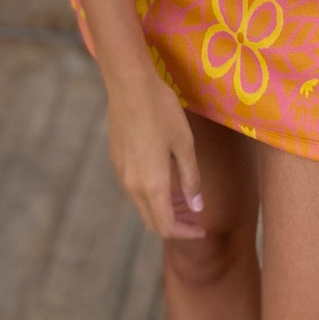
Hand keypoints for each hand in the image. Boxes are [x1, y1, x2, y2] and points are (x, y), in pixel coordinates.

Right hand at [107, 69, 204, 239]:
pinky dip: (151, 193)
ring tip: (183, 195)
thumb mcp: (184, 144)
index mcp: (152, 184)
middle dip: (174, 224)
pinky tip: (165, 175)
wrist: (129, 85)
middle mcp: (132, 185)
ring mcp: (121, 173)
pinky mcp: (116, 160)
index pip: (166, 226)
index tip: (201, 230)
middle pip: (152, 220)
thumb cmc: (162, 111)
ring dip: (162, 208)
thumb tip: (197, 207)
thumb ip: (191, 178)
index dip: (185, 234)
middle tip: (194, 216)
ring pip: (142, 205)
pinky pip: (134, 188)